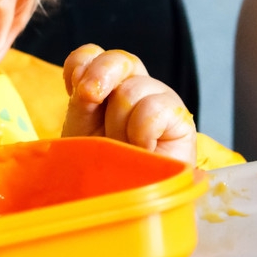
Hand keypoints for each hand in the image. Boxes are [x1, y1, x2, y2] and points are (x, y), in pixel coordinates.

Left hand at [62, 44, 196, 164]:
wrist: (127, 201)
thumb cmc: (103, 169)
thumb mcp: (81, 132)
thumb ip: (82, 103)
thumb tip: (88, 86)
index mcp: (106, 87)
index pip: (92, 55)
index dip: (81, 64)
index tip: (74, 90)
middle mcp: (135, 87)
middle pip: (120, 59)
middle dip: (100, 76)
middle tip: (91, 99)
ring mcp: (160, 100)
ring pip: (133, 89)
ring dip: (120, 122)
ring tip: (124, 147)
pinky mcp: (182, 120)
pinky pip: (156, 109)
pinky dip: (142, 132)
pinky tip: (143, 150)